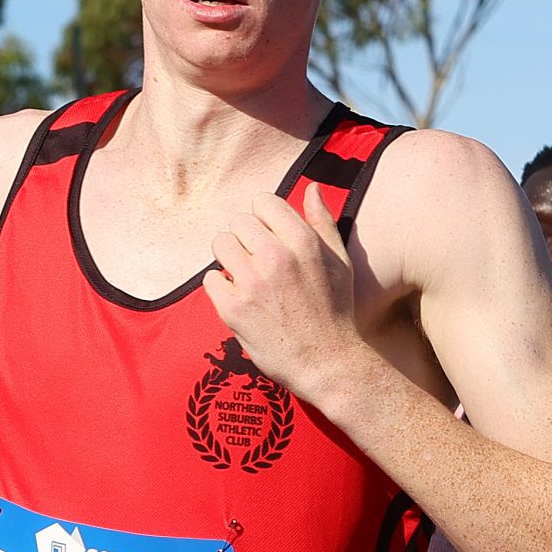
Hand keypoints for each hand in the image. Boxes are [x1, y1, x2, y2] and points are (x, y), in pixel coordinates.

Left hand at [201, 186, 363, 406]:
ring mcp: (252, 282)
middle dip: (245, 239)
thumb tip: (312, 187)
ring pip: (220, 244)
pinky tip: (240, 299)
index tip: (270, 238)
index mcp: (303, 241)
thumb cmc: (336, 311)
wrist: (329, 363)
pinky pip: (211, 279)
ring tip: (247, 278)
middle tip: (257, 262)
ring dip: (230, 258)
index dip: (264, 219)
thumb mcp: (340, 262)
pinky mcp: (233, 308)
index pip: (263, 201)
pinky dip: (222, 288)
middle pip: (238, 222)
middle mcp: (276, 256)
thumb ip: (322, 222)